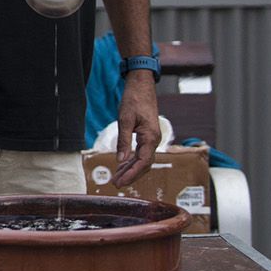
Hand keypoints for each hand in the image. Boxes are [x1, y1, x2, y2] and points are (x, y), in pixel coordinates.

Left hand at [114, 70, 160, 185]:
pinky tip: (122, 165)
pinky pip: (141, 153)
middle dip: (131, 175)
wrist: (141, 86)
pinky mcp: (147, 136)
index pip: (143, 162)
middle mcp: (154, 140)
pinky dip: (132, 161)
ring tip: (117, 178)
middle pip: (144, 164)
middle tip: (116, 184)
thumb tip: (119, 159)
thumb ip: (123, 140)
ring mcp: (152, 138)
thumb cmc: (134, 100)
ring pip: (143, 160)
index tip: (121, 182)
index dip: (132, 174)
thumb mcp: (125, 120)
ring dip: (131, 169)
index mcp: (150, 137)